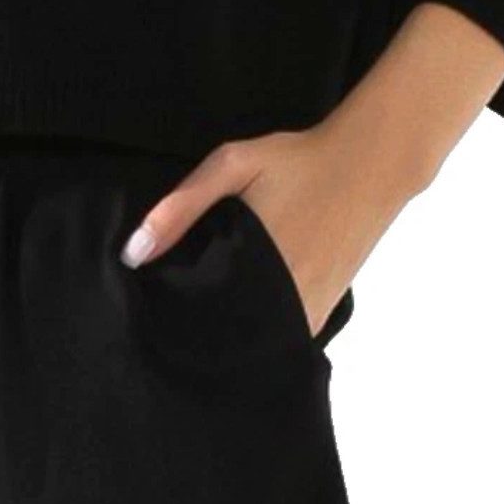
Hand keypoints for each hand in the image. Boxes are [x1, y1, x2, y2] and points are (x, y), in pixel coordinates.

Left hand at [118, 4, 503, 333]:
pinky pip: (284, 338)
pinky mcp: (326, 309)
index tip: (151, 311)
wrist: (370, 164)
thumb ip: (181, 207)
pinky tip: (241, 313)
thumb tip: (133, 254)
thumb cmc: (297, 161)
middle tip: (170, 317)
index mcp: (257, 266)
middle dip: (196, 331)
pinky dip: (261, 333)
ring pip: (257, 343)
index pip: (200, 317)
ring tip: (202, 318)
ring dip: (229, 334)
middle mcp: (286, 297)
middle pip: (225, 336)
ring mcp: (311, 309)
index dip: (172, 317)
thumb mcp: (233, 165)